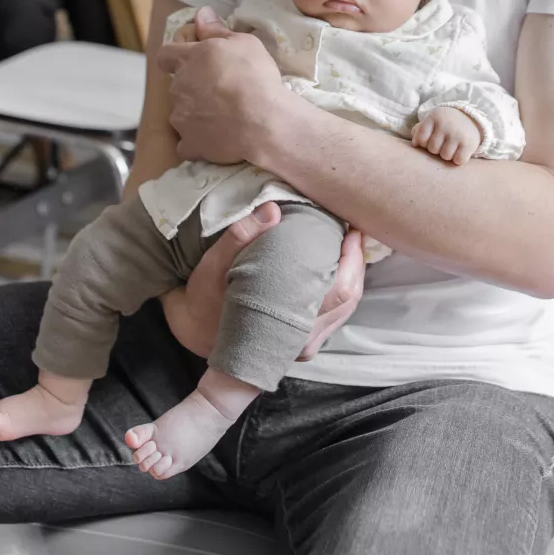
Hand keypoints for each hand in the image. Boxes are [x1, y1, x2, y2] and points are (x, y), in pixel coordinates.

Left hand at [157, 7, 288, 165]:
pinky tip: (217, 138)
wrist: (263, 121)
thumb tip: (201, 14)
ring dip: (196, 113)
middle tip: (220, 89)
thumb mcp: (244, 42)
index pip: (166, 55)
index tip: (190, 60)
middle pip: (178, 85)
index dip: (175, 57)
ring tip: (223, 116)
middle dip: (193, 86)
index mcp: (189, 59)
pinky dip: (198, 140)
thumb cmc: (255, 76)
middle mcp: (179, 87)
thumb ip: (216, 30)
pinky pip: (188, 142)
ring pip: (182, 113)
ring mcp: (181, 118)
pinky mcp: (190, 143)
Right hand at [161, 206, 365, 358]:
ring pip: (346, 311)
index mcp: (285, 320)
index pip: (340, 291)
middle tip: (354, 232)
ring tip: (350, 246)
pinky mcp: (302, 344)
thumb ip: (241, 235)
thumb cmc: (205, 296)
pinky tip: (337, 269)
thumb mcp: (213, 263)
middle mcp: (301, 339)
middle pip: (350, 300)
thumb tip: (273, 209)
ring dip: (353, 277)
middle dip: (358, 263)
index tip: (352, 229)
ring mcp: (303, 345)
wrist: (195, 332)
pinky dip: (343, 291)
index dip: (353, 259)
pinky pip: (335, 317)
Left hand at [412, 106, 482, 166]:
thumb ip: (420, 130)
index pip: (421, 138)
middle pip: (433, 149)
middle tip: (443, 142)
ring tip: (451, 146)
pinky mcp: (469, 144)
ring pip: (445, 156)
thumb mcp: (433, 120)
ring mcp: (458, 134)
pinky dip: (459, 159)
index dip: (423, 143)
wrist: (471, 118)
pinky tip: (460, 151)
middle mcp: (446, 124)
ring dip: (448, 155)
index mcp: (434, 117)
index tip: (429, 139)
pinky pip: (458, 160)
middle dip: (436, 149)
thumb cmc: (446, 123)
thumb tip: (415, 144)